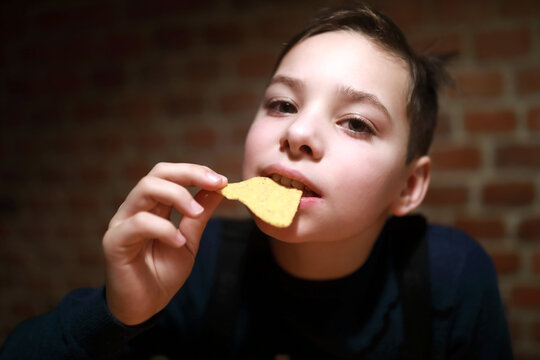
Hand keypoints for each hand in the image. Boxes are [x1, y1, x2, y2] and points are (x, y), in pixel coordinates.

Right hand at [102, 163, 226, 324]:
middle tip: (216, 183)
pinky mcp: (114, 242)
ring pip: (145, 189)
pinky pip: (138, 223)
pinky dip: (164, 228)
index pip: (169, 175)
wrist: (144, 308)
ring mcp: (122, 223)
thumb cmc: (162, 274)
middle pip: (157, 174)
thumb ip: (198, 216)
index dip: (195, 172)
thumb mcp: (189, 241)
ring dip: (178, 195)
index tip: (221, 180)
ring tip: (196, 212)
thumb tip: (217, 189)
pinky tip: (178, 241)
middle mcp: (134, 209)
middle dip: (189, 173)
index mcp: (151, 206)